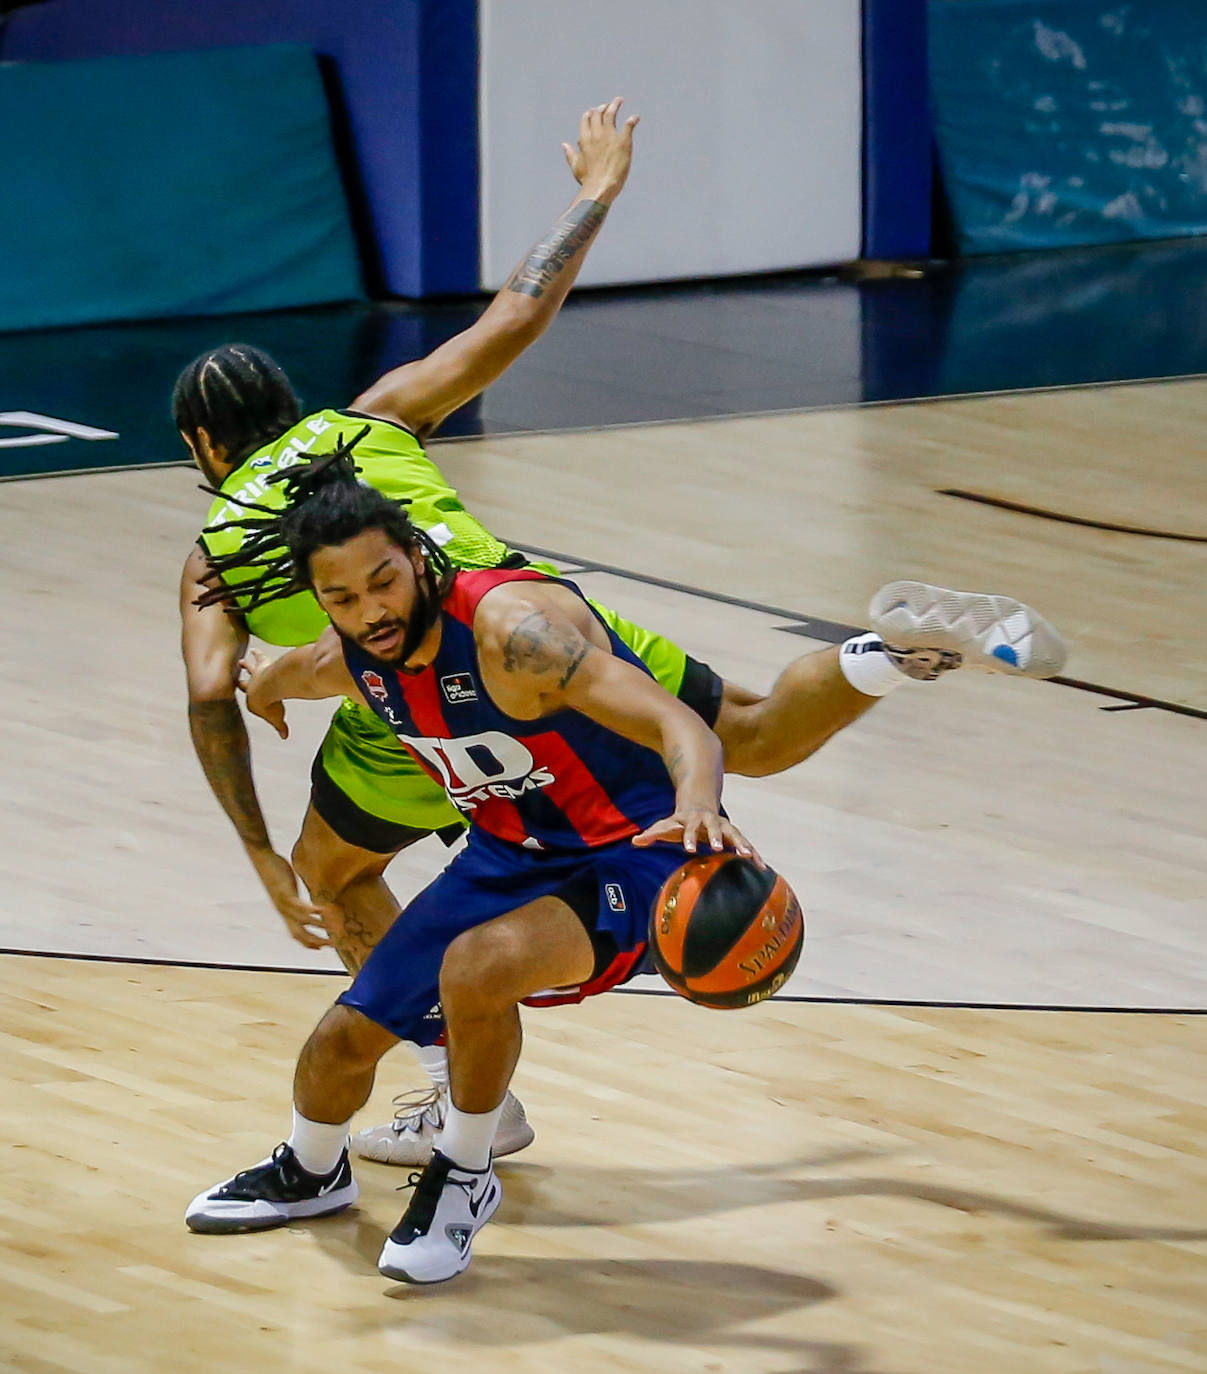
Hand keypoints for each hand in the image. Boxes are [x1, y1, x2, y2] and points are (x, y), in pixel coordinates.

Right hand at [237, 648, 287, 738]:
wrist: (268, 689)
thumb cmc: (270, 705)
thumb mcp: (276, 718)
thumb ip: (280, 727)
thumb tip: (285, 736)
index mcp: (253, 701)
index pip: (251, 702)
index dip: (252, 702)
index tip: (249, 702)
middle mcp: (251, 687)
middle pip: (243, 684)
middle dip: (240, 683)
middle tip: (235, 681)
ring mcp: (256, 675)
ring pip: (248, 669)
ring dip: (246, 666)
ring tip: (241, 662)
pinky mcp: (262, 664)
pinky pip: (259, 657)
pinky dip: (257, 654)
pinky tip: (255, 650)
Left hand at [248, 847, 335, 950]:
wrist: (261, 860)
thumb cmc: (274, 870)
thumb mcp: (285, 887)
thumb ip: (291, 896)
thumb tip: (297, 896)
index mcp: (284, 912)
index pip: (296, 934)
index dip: (308, 943)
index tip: (320, 948)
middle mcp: (283, 912)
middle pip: (300, 935)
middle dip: (316, 941)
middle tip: (331, 944)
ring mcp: (284, 904)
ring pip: (303, 923)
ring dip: (319, 927)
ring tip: (333, 929)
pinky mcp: (285, 894)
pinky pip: (300, 906)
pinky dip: (313, 911)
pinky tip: (324, 910)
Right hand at [563, 96, 638, 204]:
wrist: (600, 187)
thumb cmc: (588, 180)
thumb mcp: (576, 166)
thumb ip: (570, 154)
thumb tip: (564, 145)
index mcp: (585, 139)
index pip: (586, 120)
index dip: (590, 114)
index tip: (594, 111)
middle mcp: (597, 135)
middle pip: (598, 114)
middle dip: (603, 107)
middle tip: (608, 105)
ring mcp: (610, 137)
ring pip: (611, 114)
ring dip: (615, 105)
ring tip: (619, 100)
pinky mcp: (623, 142)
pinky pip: (628, 125)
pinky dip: (632, 120)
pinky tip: (635, 118)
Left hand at [631, 810, 761, 864]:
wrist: (700, 804)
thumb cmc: (680, 821)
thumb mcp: (666, 825)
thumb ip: (652, 834)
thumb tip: (635, 841)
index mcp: (693, 820)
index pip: (689, 829)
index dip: (688, 838)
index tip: (688, 849)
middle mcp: (711, 821)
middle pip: (715, 828)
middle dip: (716, 837)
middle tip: (717, 848)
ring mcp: (725, 827)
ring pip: (735, 835)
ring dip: (742, 845)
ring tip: (749, 857)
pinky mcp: (735, 836)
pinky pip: (747, 845)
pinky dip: (755, 854)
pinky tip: (763, 867)